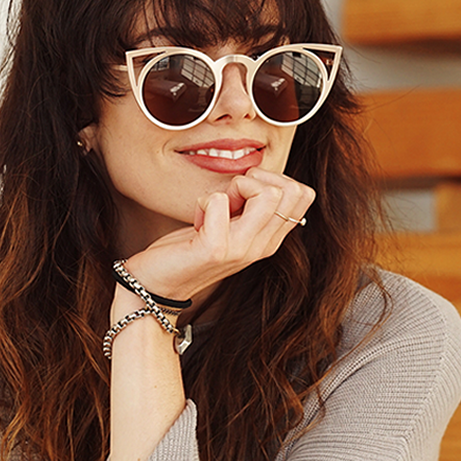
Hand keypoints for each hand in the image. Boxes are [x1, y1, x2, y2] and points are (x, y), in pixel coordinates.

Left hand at [123, 167, 314, 303]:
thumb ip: (248, 207)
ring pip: (267, 194)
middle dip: (257, 180)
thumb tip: (257, 175)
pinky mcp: (214, 249)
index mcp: (269, 240)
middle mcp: (262, 247)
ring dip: (235, 187)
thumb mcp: (229, 225)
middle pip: (290, 191)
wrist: (157, 284)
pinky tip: (196, 220)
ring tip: (215, 206)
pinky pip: (220, 201)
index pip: (303, 195)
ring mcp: (241, 250)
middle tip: (230, 197)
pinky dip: (204, 200)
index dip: (275, 179)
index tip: (245, 192)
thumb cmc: (189, 247)